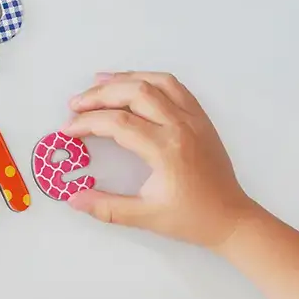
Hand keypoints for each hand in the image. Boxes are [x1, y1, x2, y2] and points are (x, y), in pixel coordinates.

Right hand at [62, 71, 260, 251]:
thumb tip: (72, 199)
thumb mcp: (145, 217)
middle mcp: (181, 126)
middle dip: (100, 95)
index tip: (67, 129)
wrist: (231, 218)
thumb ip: (106, 207)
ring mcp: (194, 118)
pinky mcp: (201, 117)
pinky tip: (132, 84)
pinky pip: (175, 87)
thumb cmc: (191, 219)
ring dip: (124, 79)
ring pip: (155, 82)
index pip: (119, 124)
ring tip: (98, 83)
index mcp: (166, 150)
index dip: (88, 122)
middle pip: (134, 93)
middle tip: (75, 104)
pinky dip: (150, 79)